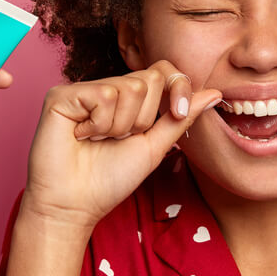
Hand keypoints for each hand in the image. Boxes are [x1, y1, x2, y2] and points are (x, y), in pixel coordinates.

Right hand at [19, 60, 220, 230]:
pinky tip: (82, 136)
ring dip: (120, 126)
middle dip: (144, 118)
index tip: (178, 111)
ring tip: (99, 140)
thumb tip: (215, 93)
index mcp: (128, 100)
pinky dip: (99, 123)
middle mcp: (106, 89)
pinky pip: (103, 95)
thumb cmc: (109, 179)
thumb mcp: (155, 147)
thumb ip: (181, 118)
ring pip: (128, 87)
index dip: (177, 86)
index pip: (162, 71)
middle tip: (120, 139)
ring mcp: (83, 90)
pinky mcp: (61, 95)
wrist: (75, 204)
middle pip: (149, 79)